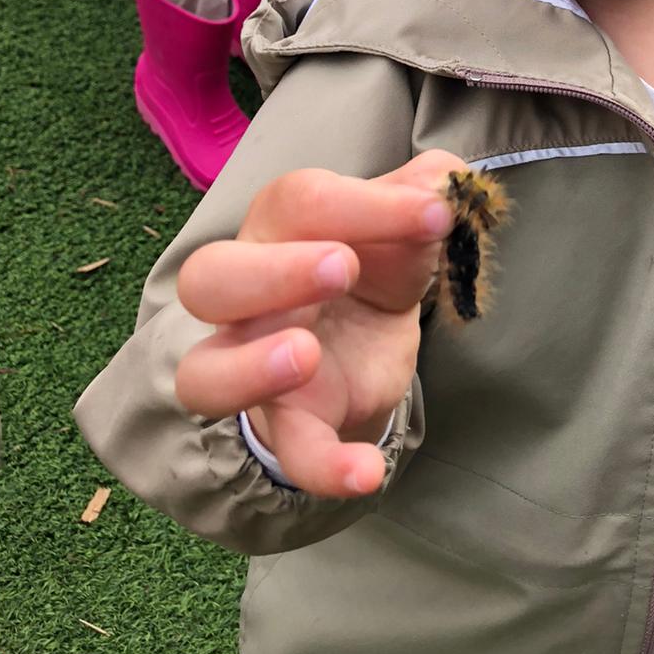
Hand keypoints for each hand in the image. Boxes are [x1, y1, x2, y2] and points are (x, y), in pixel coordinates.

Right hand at [175, 151, 464, 497]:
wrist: (366, 341)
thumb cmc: (371, 263)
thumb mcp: (401, 223)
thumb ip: (424, 192)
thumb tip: (447, 179)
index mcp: (281, 225)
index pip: (299, 201)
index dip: (365, 205)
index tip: (435, 216)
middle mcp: (249, 293)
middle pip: (212, 278)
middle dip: (271, 272)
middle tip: (338, 268)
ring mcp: (255, 363)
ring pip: (205, 373)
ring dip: (250, 366)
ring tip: (306, 355)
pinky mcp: (288, 424)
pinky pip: (288, 451)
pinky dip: (322, 467)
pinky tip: (367, 474)